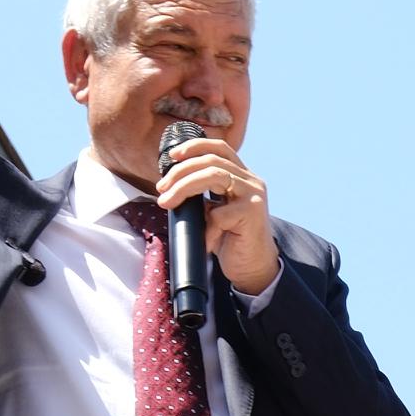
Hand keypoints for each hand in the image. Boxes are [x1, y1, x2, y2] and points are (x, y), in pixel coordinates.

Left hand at [154, 135, 279, 295]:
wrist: (253, 269)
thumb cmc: (231, 241)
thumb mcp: (214, 212)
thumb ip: (203, 196)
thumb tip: (171, 186)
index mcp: (241, 177)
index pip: (219, 148)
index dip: (195, 146)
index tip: (172, 156)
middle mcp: (250, 181)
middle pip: (211, 161)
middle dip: (180, 172)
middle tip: (161, 189)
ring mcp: (253, 195)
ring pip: (214, 175)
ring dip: (184, 187)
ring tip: (168, 203)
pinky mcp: (252, 213)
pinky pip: (219, 213)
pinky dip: (206, 227)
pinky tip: (205, 241)